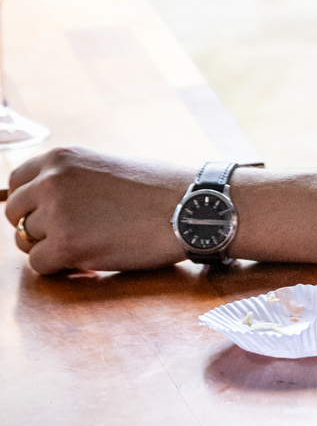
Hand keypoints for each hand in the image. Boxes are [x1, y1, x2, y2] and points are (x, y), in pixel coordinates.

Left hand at [6, 147, 190, 273]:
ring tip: (86, 247)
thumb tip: (41, 207)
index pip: (15, 181)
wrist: (190, 207)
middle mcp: (51, 180)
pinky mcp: (66, 244)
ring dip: (50, 248)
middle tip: (69, 236)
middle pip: (14, 213)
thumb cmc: (157, 190)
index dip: (31, 203)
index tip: (50, 214)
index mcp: (60, 157)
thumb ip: (70, 180)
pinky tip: (89, 261)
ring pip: (25, 241)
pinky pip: (40, 265)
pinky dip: (61, 268)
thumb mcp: (104, 168)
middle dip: (37, 228)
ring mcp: (57, 212)